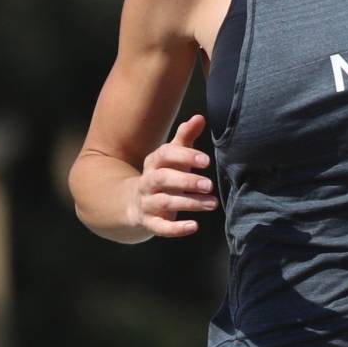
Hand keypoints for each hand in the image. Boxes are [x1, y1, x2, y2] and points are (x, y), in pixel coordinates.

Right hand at [132, 111, 217, 236]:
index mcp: (153, 162)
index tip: (206, 161)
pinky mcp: (150, 222)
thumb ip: (185, 137)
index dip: (185, 156)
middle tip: (209, 184)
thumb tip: (199, 118)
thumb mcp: (173, 156)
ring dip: (189, 203)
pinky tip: (194, 226)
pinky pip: (160, 227)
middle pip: (162, 179)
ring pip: (164, 202)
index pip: (165, 155)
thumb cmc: (164, 175)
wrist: (135, 202)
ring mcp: (147, 203)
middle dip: (186, 181)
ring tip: (212, 203)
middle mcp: (147, 181)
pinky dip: (176, 228)